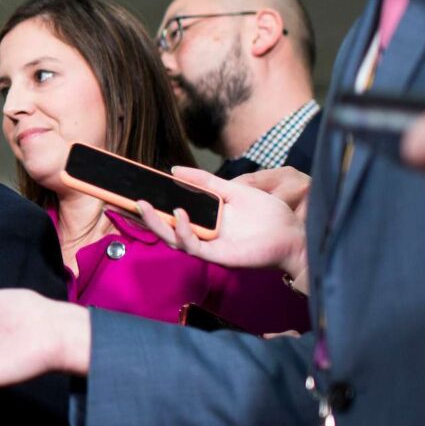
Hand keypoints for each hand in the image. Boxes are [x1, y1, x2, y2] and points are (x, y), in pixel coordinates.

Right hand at [135, 167, 307, 281]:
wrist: (292, 232)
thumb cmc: (267, 214)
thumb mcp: (232, 189)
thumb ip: (205, 182)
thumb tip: (174, 170)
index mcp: (203, 218)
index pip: (170, 212)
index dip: (151, 205)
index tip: (133, 192)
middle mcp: (202, 233)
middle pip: (165, 228)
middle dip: (145, 217)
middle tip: (131, 200)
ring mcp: (208, 245)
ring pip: (173, 239)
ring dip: (158, 224)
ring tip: (145, 206)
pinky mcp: (218, 255)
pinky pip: (194, 247)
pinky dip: (184, 232)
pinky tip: (180, 215)